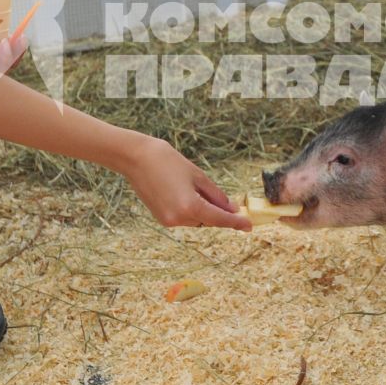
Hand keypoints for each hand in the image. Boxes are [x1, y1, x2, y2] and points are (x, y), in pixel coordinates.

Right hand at [123, 136, 250, 229]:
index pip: (219, 219)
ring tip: (195, 187)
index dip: (236, 222)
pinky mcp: (161, 219)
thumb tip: (231, 209)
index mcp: (190, 206)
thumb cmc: (168, 161)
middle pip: (208, 220)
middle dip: (218, 212)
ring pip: (196, 220)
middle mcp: (179, 218)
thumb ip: (216, 195)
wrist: (136, 158)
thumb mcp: (197, 176)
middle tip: (228, 202)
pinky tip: (184, 192)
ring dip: (203, 210)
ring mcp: (168, 220)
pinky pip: (184, 218)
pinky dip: (190, 209)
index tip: (249, 226)